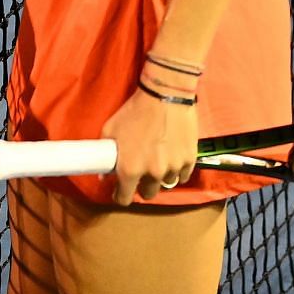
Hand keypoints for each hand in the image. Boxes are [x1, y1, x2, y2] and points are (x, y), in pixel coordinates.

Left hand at [100, 84, 198, 205]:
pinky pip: (183, 175)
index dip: (121, 196)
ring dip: (161, 176)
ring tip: (159, 158)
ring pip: (166, 183)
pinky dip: (178, 169)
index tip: (121, 191)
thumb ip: (105, 153)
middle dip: (142, 186)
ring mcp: (173, 168)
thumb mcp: (110, 129)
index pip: (124, 198)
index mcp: (130, 169)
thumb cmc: (134, 110)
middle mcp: (152, 173)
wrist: (165, 94)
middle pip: (148, 194)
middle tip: (141, 172)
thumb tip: (104, 174)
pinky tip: (173, 155)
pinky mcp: (190, 160)